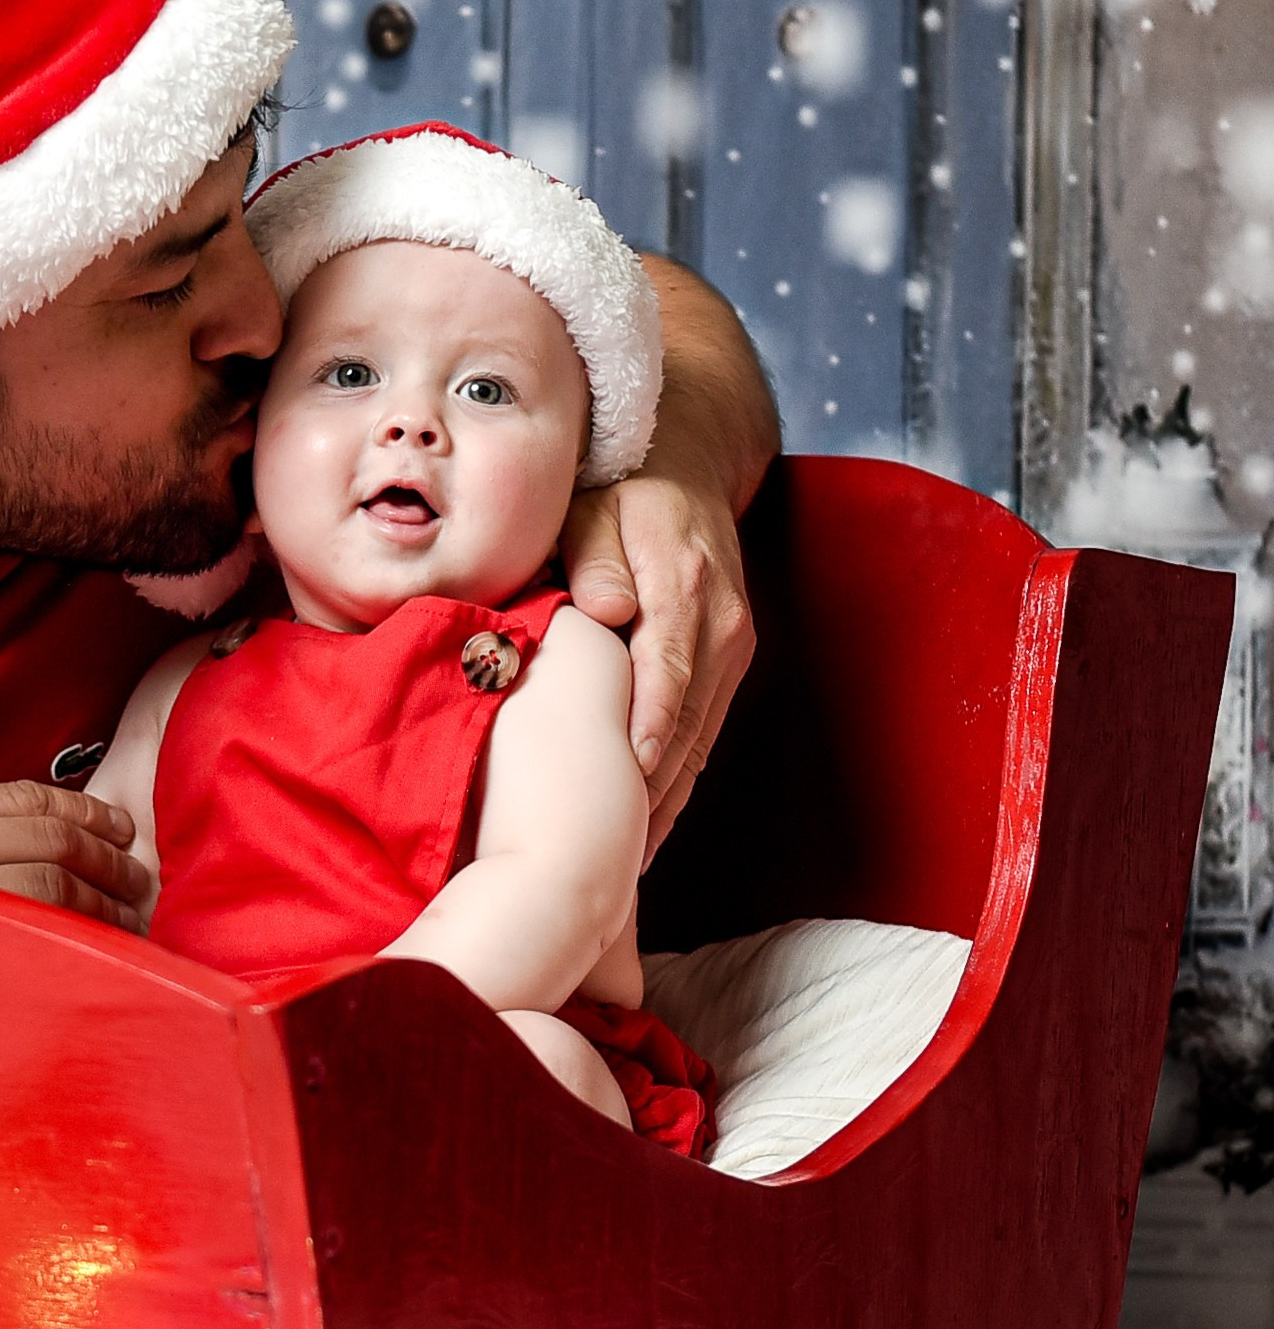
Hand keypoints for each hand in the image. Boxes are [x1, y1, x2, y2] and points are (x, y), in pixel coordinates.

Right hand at [0, 781, 149, 929]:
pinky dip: (74, 933)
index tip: (120, 828)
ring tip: (127, 916)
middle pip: (51, 836)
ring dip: (102, 899)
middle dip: (107, 857)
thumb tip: (26, 848)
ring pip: (52, 881)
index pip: (27, 797)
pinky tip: (95, 947)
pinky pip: (30, 928)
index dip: (86, 811)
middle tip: (138, 877)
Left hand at [561, 468, 755, 860]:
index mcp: (687, 586)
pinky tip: (648, 822)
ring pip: (700, 737)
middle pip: (689, 721)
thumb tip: (602, 610)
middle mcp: (723, 623)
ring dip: (667, 799)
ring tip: (625, 861)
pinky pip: (704, 730)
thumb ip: (594, 558)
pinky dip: (678, 777)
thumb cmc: (618, 489)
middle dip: (654, 791)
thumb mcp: (593, 507)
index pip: (669, 673)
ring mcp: (734, 644)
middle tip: (610, 852)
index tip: (625, 783)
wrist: (686, 466)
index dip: (647, 731)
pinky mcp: (731, 659)